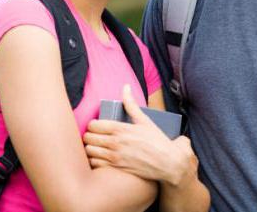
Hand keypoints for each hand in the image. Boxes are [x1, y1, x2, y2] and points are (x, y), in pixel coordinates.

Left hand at [84, 85, 198, 186]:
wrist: (168, 162)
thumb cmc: (157, 141)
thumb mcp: (145, 120)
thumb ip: (131, 104)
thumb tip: (126, 87)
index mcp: (121, 129)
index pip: (94, 125)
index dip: (92, 125)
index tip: (96, 126)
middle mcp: (116, 143)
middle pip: (88, 138)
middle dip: (89, 135)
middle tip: (94, 136)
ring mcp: (115, 157)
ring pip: (89, 151)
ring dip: (90, 148)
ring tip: (95, 146)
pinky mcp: (116, 169)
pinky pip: (95, 164)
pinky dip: (94, 160)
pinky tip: (99, 158)